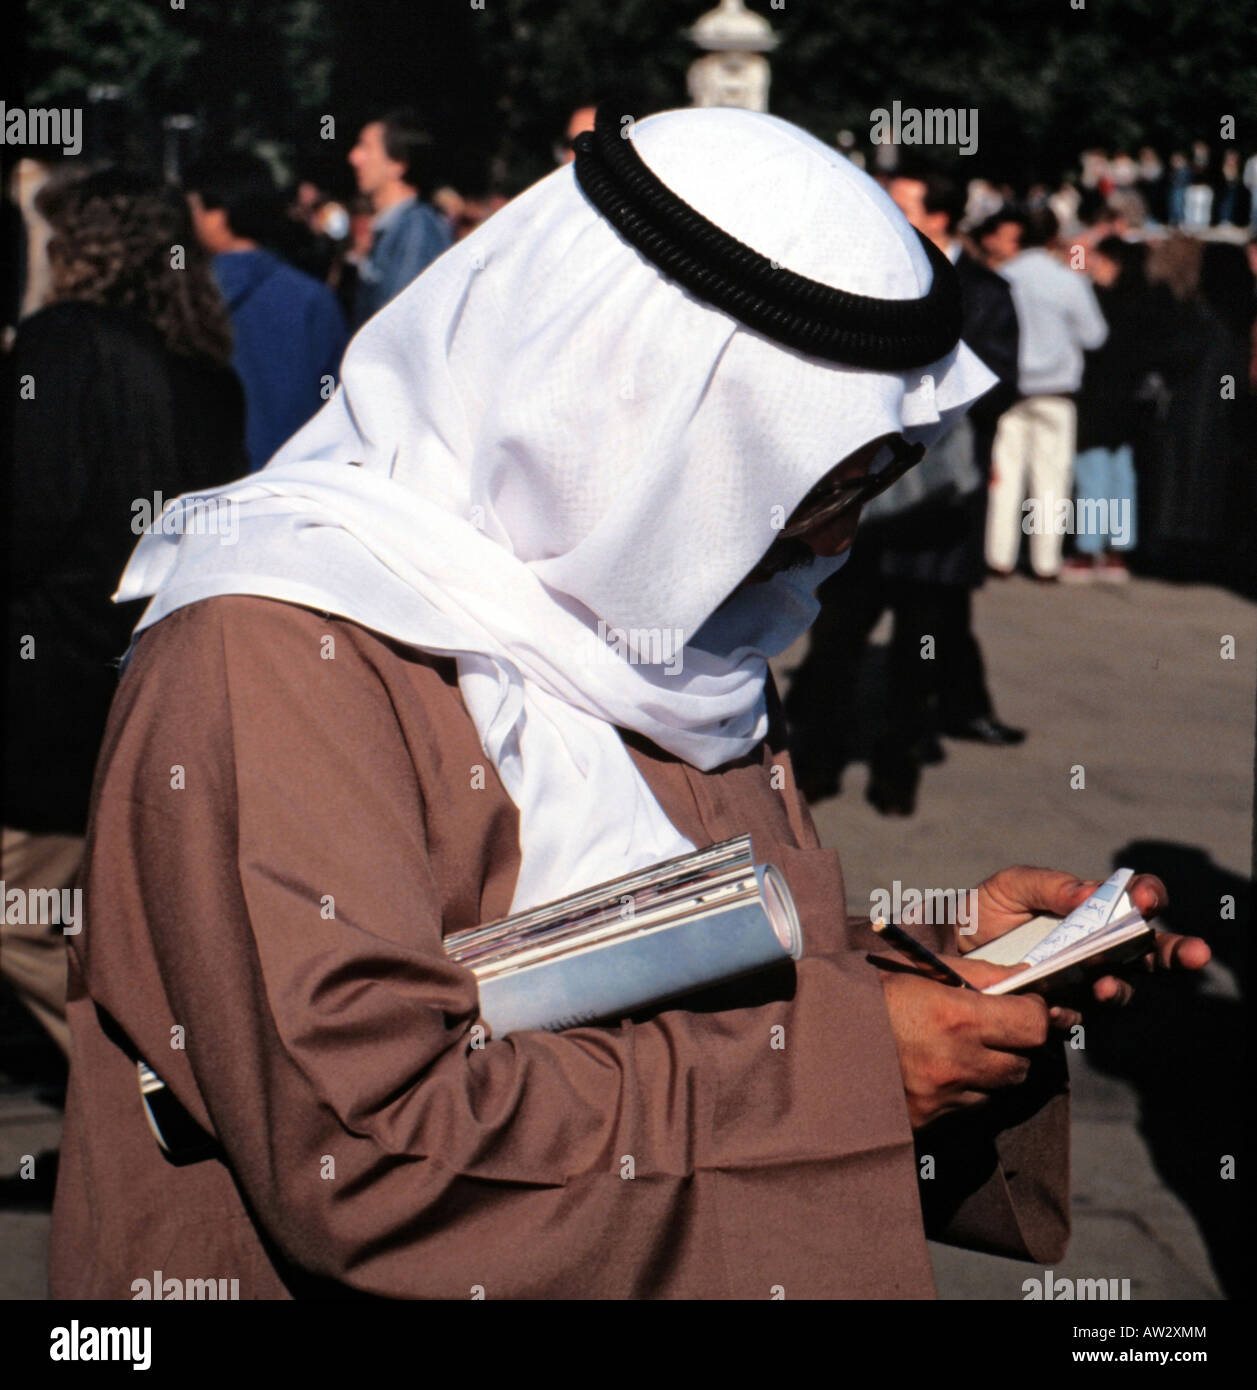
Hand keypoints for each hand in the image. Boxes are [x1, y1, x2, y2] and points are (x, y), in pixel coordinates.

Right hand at [878, 957, 1049, 1130]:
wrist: (813, 1035)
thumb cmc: (867, 993)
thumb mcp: (921, 969)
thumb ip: (980, 974)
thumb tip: (1027, 980)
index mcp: (954, 1016)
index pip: (1032, 1026)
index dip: (1038, 1015)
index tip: (1030, 1008)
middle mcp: (953, 1062)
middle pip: (1023, 1065)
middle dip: (1016, 1046)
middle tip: (994, 1028)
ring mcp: (940, 1098)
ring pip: (997, 1091)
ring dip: (990, 1071)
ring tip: (956, 1048)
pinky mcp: (926, 1121)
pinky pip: (967, 1109)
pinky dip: (963, 1091)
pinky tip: (935, 1069)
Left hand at [961, 866, 1210, 1009]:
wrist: (947, 953)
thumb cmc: (986, 910)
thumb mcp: (1011, 886)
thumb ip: (1049, 885)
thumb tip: (1089, 893)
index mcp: (1094, 910)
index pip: (1136, 900)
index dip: (1148, 897)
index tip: (1146, 899)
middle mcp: (1100, 948)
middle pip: (1151, 952)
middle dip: (1178, 952)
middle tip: (1197, 953)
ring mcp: (1085, 982)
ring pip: (1122, 989)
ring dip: (1120, 988)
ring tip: (1104, 985)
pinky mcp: (1063, 1011)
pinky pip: (1080, 1016)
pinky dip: (1075, 1011)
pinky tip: (1061, 1005)